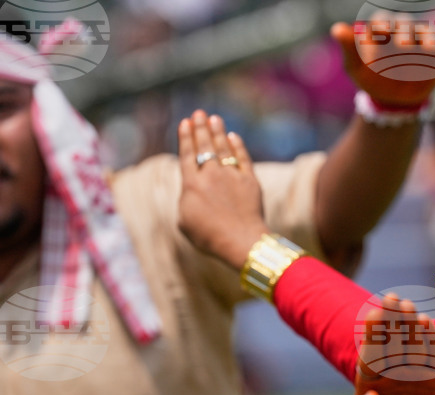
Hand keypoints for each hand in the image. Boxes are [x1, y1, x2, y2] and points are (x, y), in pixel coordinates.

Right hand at [178, 110, 266, 269]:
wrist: (240, 242)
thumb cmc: (209, 237)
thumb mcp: (184, 221)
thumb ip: (185, 199)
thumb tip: (191, 188)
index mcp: (191, 184)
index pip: (187, 154)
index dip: (186, 137)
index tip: (185, 122)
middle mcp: (210, 175)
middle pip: (205, 146)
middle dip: (201, 128)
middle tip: (199, 113)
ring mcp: (232, 177)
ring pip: (223, 148)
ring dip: (218, 132)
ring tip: (214, 119)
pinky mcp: (250, 181)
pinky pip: (243, 159)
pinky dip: (238, 146)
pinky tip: (234, 137)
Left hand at [332, 21, 434, 107]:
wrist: (393, 100)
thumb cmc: (372, 79)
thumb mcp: (356, 67)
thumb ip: (349, 48)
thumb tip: (336, 29)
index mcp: (382, 30)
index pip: (382, 20)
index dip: (383, 25)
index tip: (382, 33)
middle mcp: (403, 30)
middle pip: (405, 24)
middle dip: (405, 33)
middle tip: (403, 47)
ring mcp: (422, 40)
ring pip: (427, 31)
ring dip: (428, 38)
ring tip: (427, 50)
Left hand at [350, 295, 434, 394]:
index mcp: (371, 374)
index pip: (370, 351)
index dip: (372, 333)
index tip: (373, 315)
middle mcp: (392, 363)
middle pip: (390, 338)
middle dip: (390, 318)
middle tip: (391, 299)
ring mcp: (414, 363)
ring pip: (411, 338)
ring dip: (409, 322)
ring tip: (407, 307)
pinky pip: (432, 350)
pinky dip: (429, 337)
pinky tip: (425, 322)